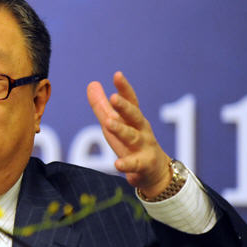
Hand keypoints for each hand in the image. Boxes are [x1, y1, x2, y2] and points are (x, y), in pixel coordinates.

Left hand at [87, 71, 170, 196]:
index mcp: (133, 118)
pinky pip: (134, 164)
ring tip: (109, 123)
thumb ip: (102, 105)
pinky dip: (126, 164)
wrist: (154, 171)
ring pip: (132, 137)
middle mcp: (141, 130)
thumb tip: (91, 83)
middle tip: (113, 98)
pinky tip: (117, 164)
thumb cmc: (131, 142)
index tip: (117, 75)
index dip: (124, 88)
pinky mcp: (142, 165)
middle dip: (124, 107)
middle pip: (134, 116)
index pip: (130, 100)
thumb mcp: (115, 123)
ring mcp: (143, 147)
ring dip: (121, 130)